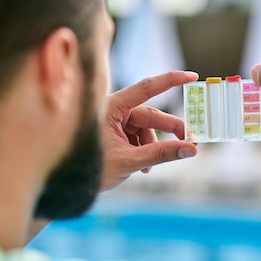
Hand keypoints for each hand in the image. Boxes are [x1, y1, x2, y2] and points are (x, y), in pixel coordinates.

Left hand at [100, 71, 198, 190]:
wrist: (69, 184)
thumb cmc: (92, 168)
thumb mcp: (129, 161)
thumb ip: (161, 154)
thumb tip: (191, 149)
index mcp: (111, 107)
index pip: (146, 88)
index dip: (170, 80)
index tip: (191, 76)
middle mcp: (113, 109)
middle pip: (150, 114)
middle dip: (169, 130)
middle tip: (191, 141)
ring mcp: (113, 121)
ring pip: (145, 128)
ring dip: (152, 147)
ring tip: (149, 167)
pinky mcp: (114, 132)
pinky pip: (137, 136)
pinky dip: (143, 151)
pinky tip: (142, 167)